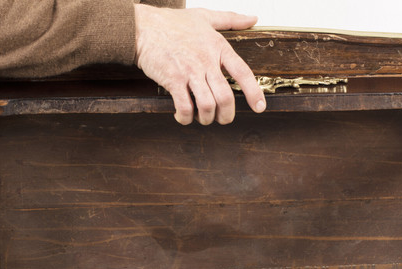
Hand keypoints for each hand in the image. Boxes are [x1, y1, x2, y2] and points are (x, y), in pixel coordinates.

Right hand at [134, 5, 265, 124]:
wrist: (142, 27)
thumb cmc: (172, 23)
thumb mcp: (206, 16)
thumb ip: (232, 19)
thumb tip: (253, 18)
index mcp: (218, 47)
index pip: (243, 72)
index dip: (254, 92)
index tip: (259, 107)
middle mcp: (206, 61)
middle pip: (226, 97)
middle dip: (227, 115)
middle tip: (223, 119)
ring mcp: (189, 72)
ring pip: (208, 105)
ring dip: (207, 118)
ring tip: (202, 118)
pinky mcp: (173, 80)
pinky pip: (184, 107)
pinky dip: (186, 117)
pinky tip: (183, 116)